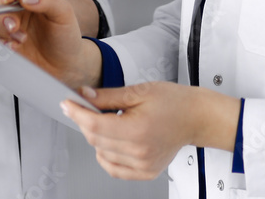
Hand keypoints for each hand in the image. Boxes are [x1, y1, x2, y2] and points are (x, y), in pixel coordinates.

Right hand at [0, 0, 102, 88]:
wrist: (65, 65)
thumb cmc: (66, 36)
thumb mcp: (64, 13)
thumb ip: (47, 0)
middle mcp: (16, 9)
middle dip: (3, 16)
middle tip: (15, 27)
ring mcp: (8, 26)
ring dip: (1, 31)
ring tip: (20, 40)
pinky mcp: (3, 43)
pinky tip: (13, 47)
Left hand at [60, 83, 240, 179]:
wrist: (197, 118)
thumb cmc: (175, 102)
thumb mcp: (139, 91)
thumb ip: (108, 96)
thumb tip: (84, 96)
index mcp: (137, 131)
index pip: (94, 125)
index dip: (76, 112)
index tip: (67, 103)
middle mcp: (139, 152)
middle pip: (95, 139)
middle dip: (85, 121)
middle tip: (86, 106)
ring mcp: (142, 165)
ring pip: (101, 153)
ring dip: (96, 138)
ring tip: (111, 122)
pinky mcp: (145, 171)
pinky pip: (113, 168)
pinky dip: (106, 155)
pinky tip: (111, 141)